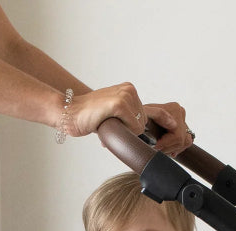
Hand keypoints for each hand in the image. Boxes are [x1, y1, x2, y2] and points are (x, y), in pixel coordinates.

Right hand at [69, 87, 192, 154]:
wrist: (70, 114)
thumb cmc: (89, 118)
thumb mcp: (114, 116)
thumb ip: (129, 119)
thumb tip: (147, 135)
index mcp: (129, 90)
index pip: (151, 112)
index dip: (154, 125)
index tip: (165, 128)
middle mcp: (129, 90)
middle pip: (145, 122)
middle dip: (134, 131)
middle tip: (114, 127)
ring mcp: (125, 95)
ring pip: (140, 126)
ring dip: (126, 131)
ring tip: (109, 124)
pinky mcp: (119, 103)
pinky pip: (134, 127)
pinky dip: (124, 131)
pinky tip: (109, 124)